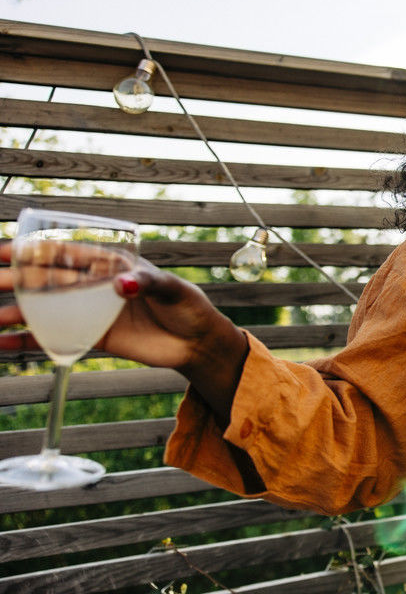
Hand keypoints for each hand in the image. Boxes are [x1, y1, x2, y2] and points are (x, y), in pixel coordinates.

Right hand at [1, 242, 244, 380]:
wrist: (197, 343)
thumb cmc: (188, 306)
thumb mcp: (172, 289)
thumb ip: (147, 284)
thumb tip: (122, 284)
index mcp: (109, 264)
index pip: (64, 252)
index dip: (32, 249)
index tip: (3, 250)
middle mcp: (93, 286)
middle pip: (45, 280)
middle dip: (14, 279)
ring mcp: (89, 313)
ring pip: (43, 309)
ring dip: (14, 312)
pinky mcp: (91, 339)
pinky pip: (52, 339)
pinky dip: (26, 343)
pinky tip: (1, 344)